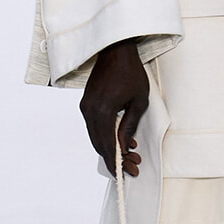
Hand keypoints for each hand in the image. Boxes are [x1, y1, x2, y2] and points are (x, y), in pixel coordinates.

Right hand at [80, 39, 149, 177]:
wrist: (115, 50)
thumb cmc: (131, 72)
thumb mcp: (138, 101)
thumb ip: (129, 125)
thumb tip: (124, 146)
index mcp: (102, 111)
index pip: (108, 145)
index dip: (118, 162)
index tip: (129, 173)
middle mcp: (89, 111)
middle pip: (99, 145)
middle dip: (116, 159)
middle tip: (133, 167)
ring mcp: (85, 107)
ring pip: (96, 138)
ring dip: (111, 149)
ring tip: (130, 156)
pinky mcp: (86, 104)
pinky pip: (94, 127)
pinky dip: (106, 137)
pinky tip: (121, 141)